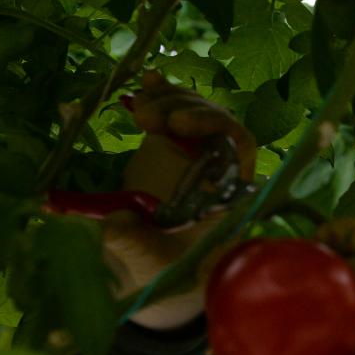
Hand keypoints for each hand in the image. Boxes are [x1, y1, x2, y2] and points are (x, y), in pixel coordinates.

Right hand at [102, 72, 255, 329]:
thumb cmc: (159, 273)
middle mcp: (220, 170)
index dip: (215, 126)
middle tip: (146, 116)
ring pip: (195, 112)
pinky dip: (161, 96)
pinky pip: (173, 114)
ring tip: (138, 106)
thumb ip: (134, 244)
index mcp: (230, 196)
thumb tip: (114, 223)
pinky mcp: (175, 149)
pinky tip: (147, 82)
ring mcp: (198, 156)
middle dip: (183, 108)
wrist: (145, 269)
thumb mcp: (148, 262)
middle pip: (216, 122)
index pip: (240, 146)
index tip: (178, 124)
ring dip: (168, 101)